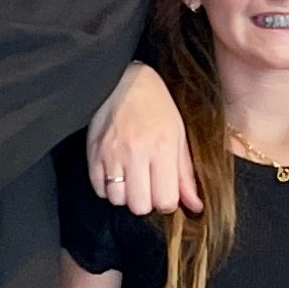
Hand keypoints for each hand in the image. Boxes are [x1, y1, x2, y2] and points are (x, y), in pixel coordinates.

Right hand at [87, 61, 200, 216]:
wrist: (123, 81)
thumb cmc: (156, 107)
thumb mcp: (178, 136)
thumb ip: (185, 174)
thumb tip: (195, 206)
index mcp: (162, 148)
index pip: (165, 201)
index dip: (167, 202)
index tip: (166, 192)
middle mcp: (136, 153)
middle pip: (139, 206)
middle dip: (146, 201)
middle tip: (149, 186)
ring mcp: (111, 154)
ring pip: (118, 200)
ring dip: (126, 195)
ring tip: (132, 178)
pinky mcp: (93, 154)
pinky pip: (99, 189)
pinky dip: (108, 188)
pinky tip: (116, 174)